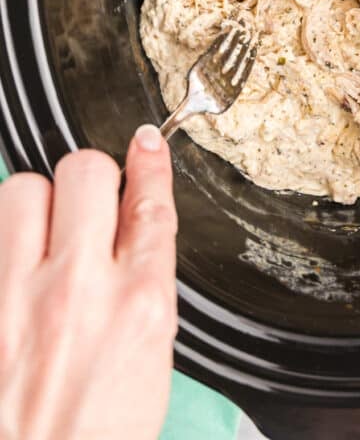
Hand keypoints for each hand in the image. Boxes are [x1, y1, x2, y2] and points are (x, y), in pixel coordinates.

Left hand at [0, 125, 176, 439]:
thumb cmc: (94, 436)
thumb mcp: (148, 361)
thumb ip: (142, 285)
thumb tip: (135, 223)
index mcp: (136, 307)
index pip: (149, 204)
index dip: (150, 163)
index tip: (146, 144)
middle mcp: (75, 292)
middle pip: (85, 172)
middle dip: (91, 181)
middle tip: (86, 207)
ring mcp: (13, 297)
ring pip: (23, 188)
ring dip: (35, 206)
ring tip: (39, 241)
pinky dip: (2, 243)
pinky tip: (12, 270)